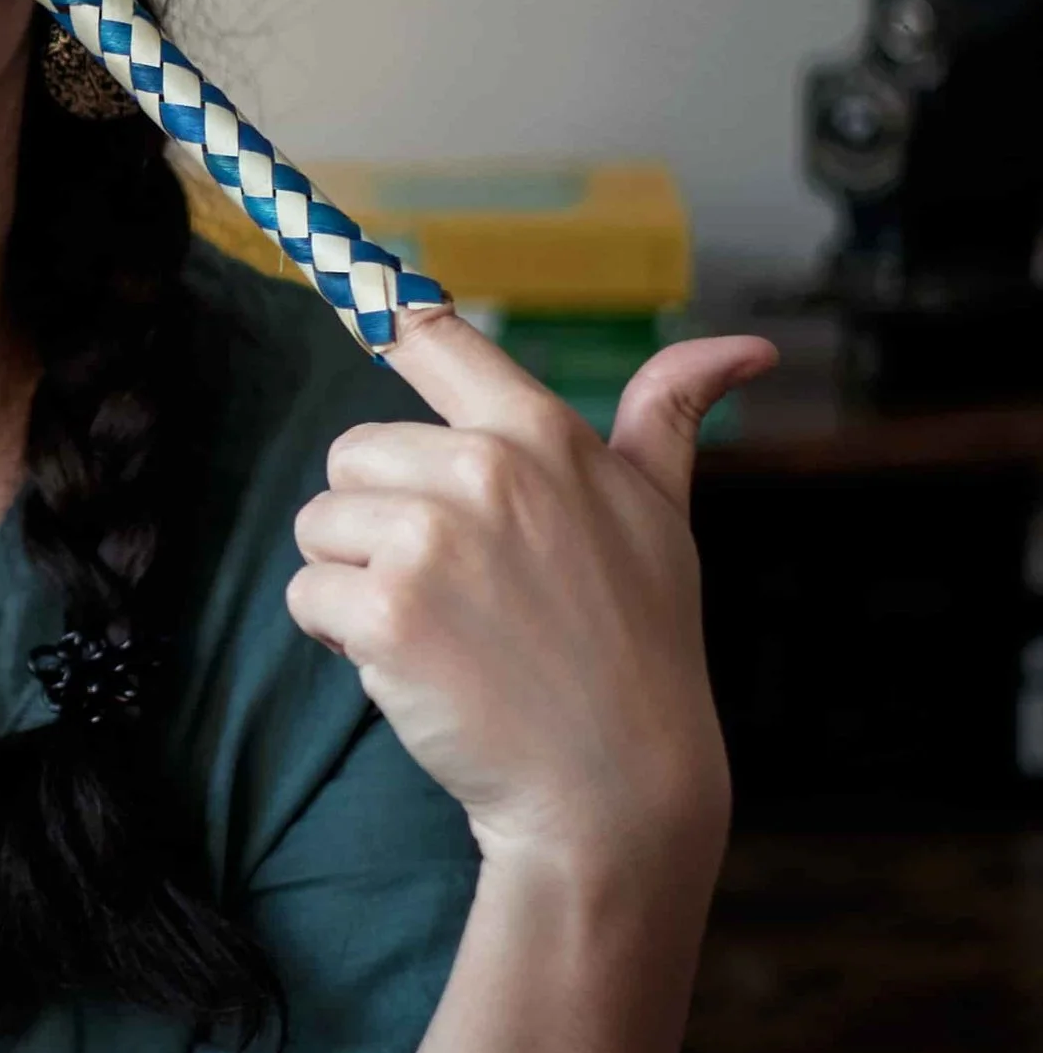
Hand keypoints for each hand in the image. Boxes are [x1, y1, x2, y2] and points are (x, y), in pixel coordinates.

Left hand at [285, 316, 776, 891]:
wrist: (615, 788)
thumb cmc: (639, 649)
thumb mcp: (665, 518)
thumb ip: (671, 417)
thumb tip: (745, 349)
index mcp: (543, 435)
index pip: (435, 336)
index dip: (379, 306)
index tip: (339, 264)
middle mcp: (485, 471)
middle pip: (352, 453)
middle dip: (378, 519)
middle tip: (454, 588)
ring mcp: (433, 539)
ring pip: (322, 528)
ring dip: (357, 582)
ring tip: (442, 630)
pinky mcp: (388, 611)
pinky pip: (308, 595)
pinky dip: (341, 639)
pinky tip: (415, 668)